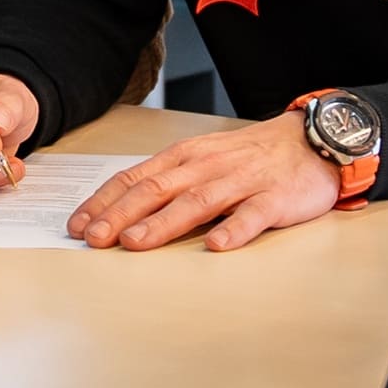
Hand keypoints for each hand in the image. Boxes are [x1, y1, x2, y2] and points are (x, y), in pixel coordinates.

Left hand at [67, 113, 345, 253]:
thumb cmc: (249, 157)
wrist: (310, 141)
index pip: (134, 178)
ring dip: (163, 223)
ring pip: (197, 202)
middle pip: (156, 189)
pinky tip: (216, 246)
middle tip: (93, 238)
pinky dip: (234, 229)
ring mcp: (241, 181)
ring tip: (136, 243)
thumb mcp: (202, 160)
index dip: (103, 202)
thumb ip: (167, 182)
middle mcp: (206, 166)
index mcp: (184, 158)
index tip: (77, 225)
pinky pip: (252, 215)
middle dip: (120, 215)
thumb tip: (121, 210)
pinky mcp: (274, 198)